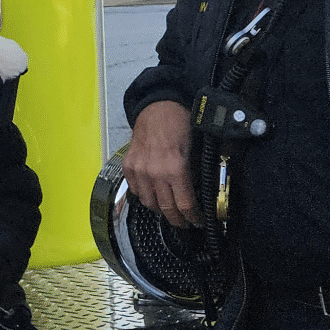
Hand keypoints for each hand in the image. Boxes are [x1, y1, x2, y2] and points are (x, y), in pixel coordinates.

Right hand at [125, 100, 197, 227]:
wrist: (158, 106)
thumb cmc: (180, 123)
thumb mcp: (195, 149)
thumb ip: (195, 173)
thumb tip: (201, 193)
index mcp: (175, 169)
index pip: (185, 205)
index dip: (193, 217)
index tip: (198, 221)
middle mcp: (154, 173)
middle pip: (166, 208)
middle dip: (178, 219)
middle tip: (185, 222)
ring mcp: (138, 170)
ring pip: (149, 203)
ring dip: (160, 210)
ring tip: (169, 211)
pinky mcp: (128, 166)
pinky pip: (135, 190)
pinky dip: (145, 196)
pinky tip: (154, 196)